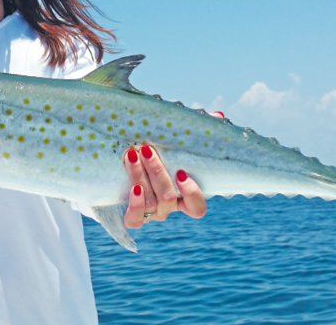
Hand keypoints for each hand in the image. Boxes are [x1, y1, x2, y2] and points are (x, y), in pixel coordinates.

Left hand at [121, 111, 223, 227]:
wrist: (117, 170)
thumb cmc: (153, 152)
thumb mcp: (171, 142)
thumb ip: (196, 132)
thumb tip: (218, 116)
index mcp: (182, 196)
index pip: (196, 208)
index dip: (192, 194)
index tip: (181, 172)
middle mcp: (167, 208)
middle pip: (168, 198)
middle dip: (157, 172)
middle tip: (147, 149)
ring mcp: (150, 214)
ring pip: (150, 203)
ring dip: (141, 177)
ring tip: (132, 155)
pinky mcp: (131, 217)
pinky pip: (136, 219)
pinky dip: (135, 204)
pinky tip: (133, 187)